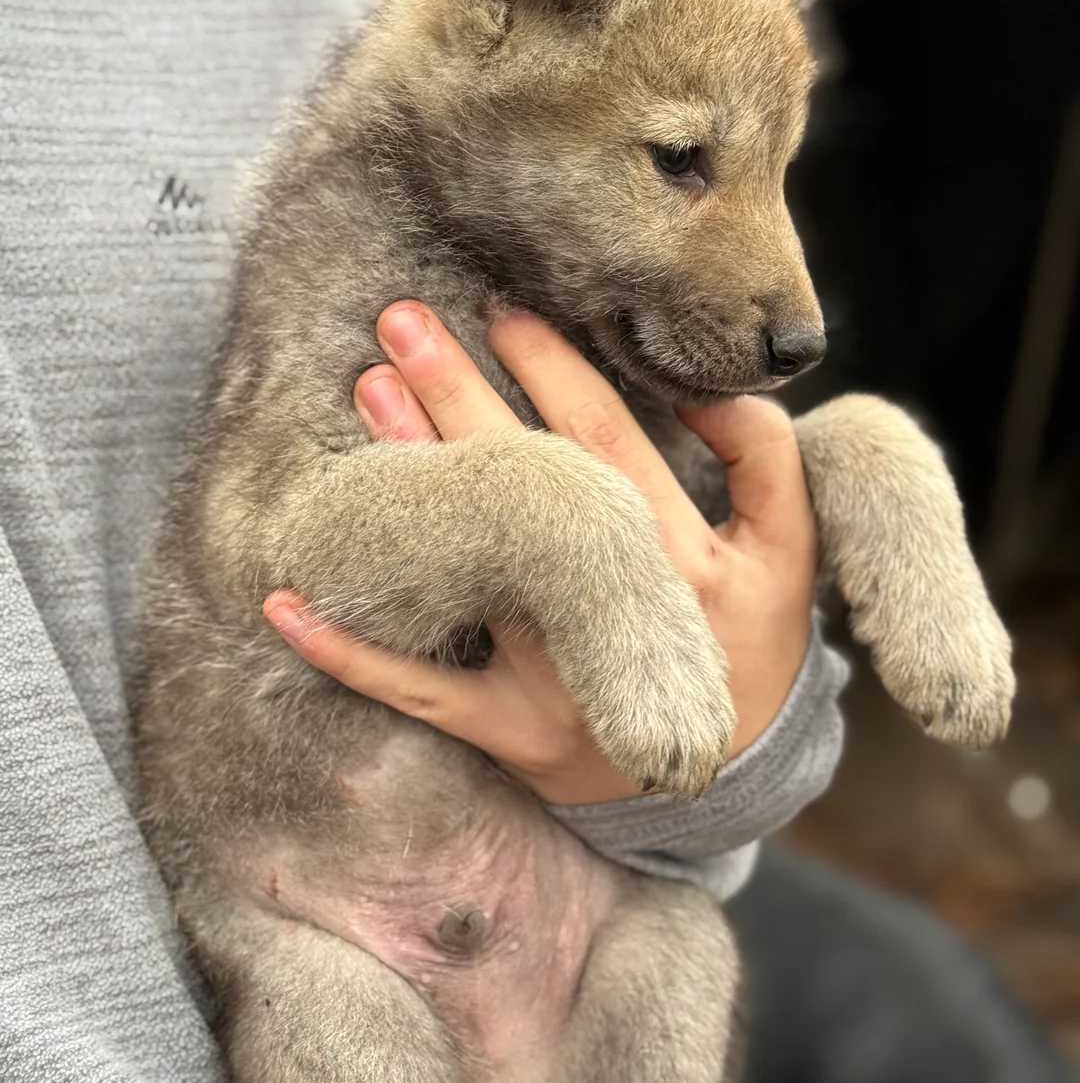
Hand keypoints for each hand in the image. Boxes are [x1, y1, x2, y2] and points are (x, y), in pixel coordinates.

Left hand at [263, 301, 816, 803]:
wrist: (732, 775)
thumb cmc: (756, 638)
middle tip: (401, 321)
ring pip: (470, 570)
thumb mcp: (793, 546)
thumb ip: (762, 457)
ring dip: (415, 480)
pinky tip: (286, 602)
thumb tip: (699, 386)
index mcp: (685, 560)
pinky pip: (421, 691)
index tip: (500, 307)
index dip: (552, 369)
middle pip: (526, 489)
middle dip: (461, 393)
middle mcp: (615, 616)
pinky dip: (351, 651)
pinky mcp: (510, 731)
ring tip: (367, 397)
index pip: (606, 444)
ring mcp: (556, 679)